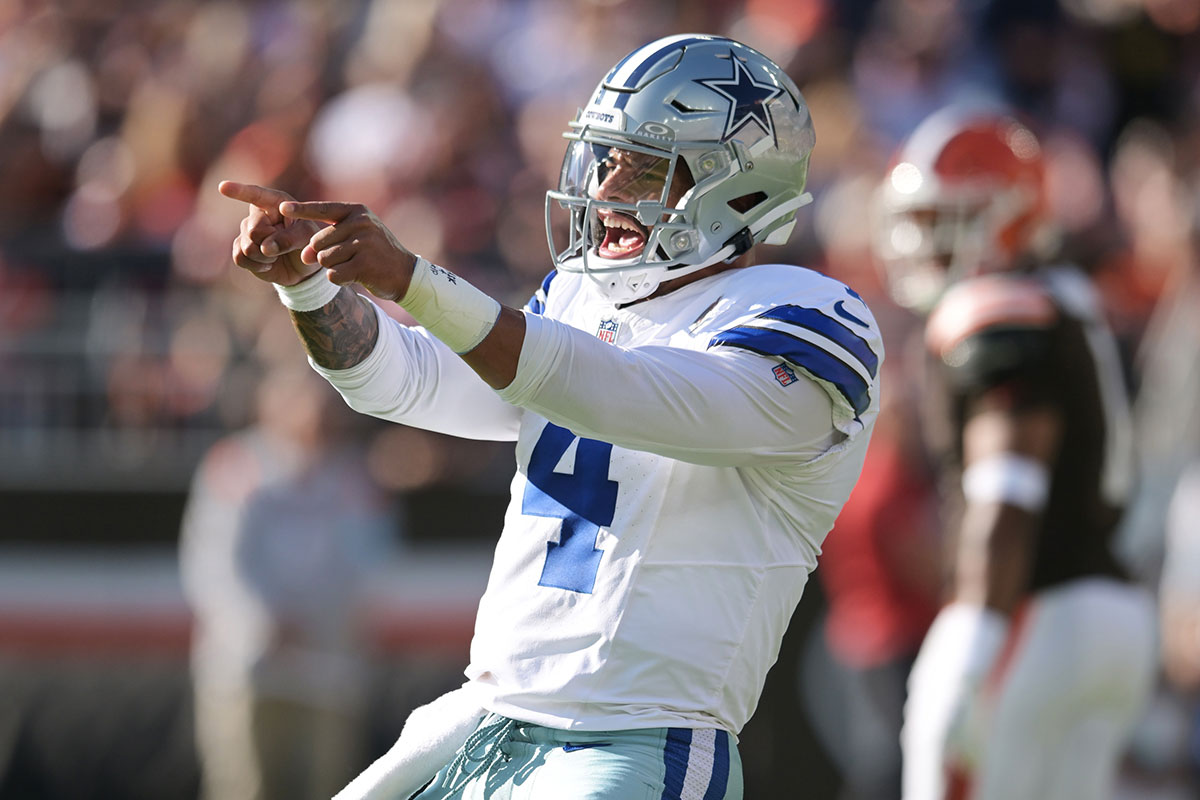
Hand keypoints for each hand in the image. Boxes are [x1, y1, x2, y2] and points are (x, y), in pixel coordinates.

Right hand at [218, 181, 321, 285]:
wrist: (303, 268)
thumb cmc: (308, 244)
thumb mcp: (307, 238)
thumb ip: (289, 238)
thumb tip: (264, 247)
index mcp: (276, 202)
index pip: (256, 195)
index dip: (239, 191)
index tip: (223, 187)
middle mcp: (258, 214)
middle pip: (254, 230)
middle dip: (270, 244)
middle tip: (284, 247)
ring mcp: (247, 230)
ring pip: (247, 246)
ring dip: (265, 257)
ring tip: (277, 255)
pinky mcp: (240, 248)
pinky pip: (239, 258)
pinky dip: (256, 266)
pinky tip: (268, 264)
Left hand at [280, 200, 417, 301]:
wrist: (404, 273)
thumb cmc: (375, 253)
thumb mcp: (355, 237)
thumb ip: (327, 240)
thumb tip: (303, 255)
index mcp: (357, 212)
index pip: (323, 209)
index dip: (301, 209)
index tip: (282, 208)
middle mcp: (361, 223)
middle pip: (318, 242)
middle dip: (323, 255)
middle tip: (345, 259)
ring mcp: (364, 243)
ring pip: (324, 259)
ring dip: (333, 268)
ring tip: (353, 266)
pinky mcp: (365, 264)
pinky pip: (334, 275)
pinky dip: (339, 280)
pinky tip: (356, 276)